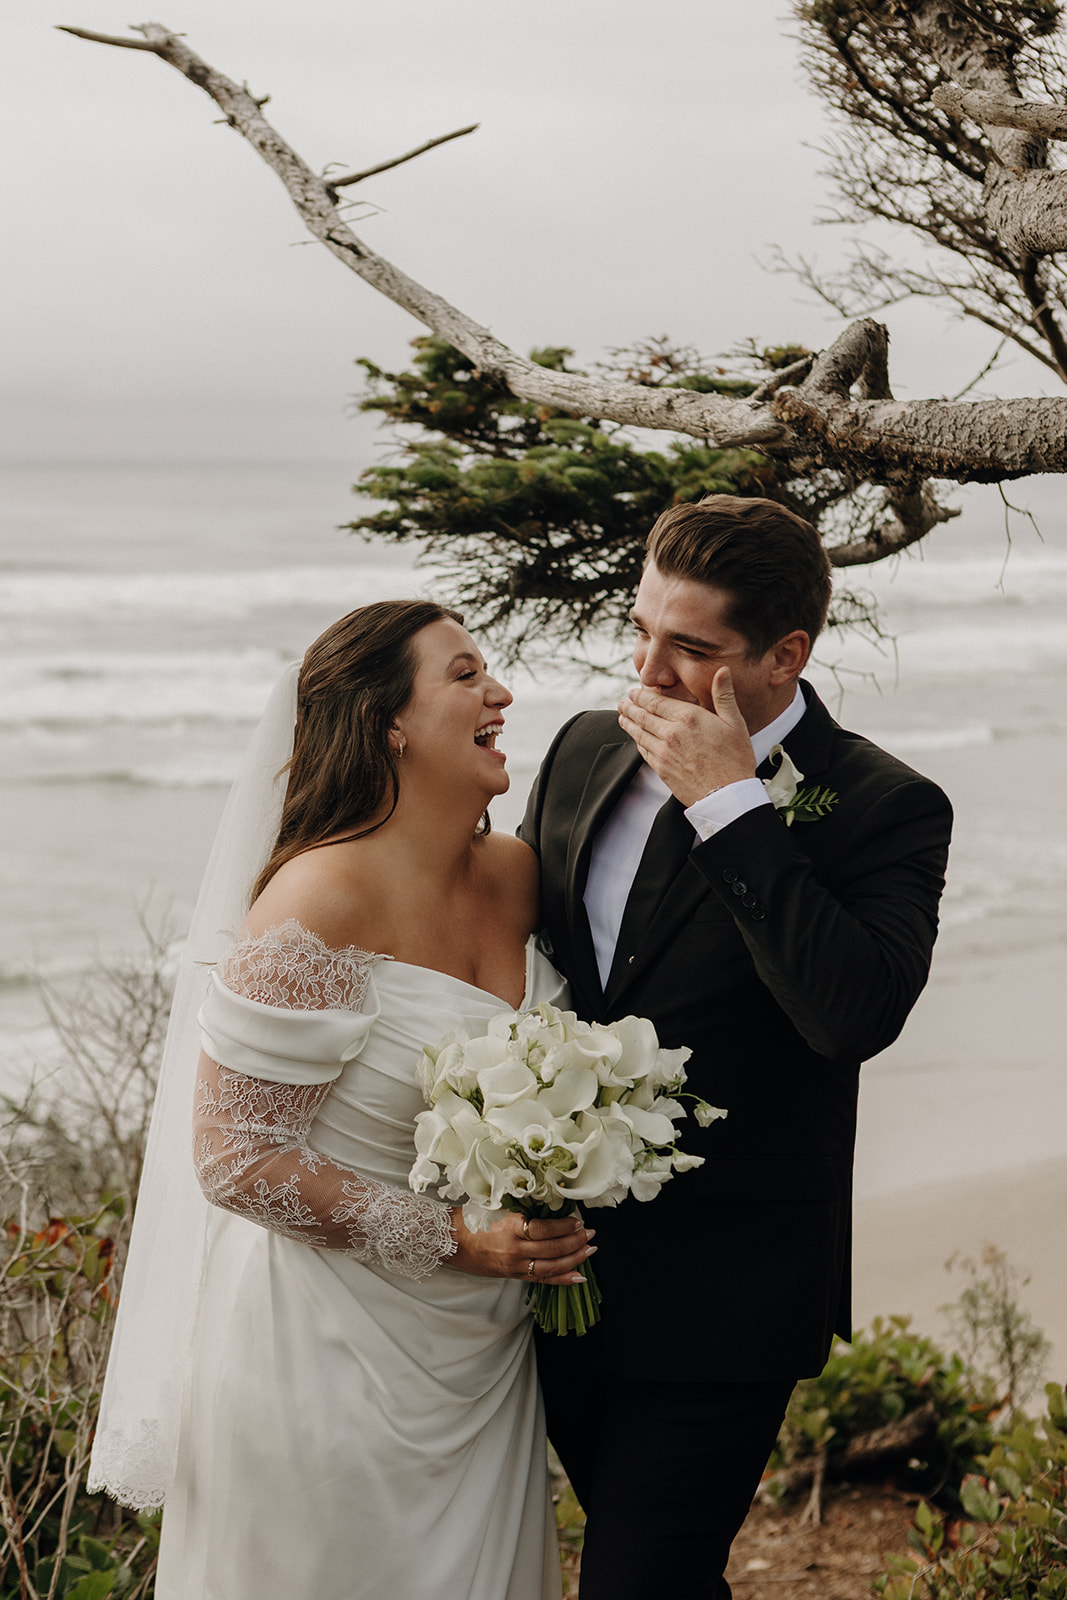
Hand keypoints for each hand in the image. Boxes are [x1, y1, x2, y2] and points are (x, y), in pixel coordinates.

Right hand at [449, 1208, 594, 1285]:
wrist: (449, 1241)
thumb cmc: (471, 1218)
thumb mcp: (495, 1206)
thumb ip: (521, 1207)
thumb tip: (550, 1203)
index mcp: (509, 1227)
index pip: (545, 1229)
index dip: (565, 1226)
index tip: (578, 1220)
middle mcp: (513, 1249)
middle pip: (552, 1248)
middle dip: (576, 1242)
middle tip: (591, 1233)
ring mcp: (514, 1265)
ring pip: (551, 1266)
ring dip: (574, 1259)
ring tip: (590, 1251)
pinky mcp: (512, 1275)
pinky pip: (542, 1279)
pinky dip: (562, 1279)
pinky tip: (578, 1276)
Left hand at [618, 668, 756, 805]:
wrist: (727, 796)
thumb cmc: (735, 760)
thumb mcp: (735, 723)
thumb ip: (724, 695)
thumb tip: (722, 671)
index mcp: (688, 717)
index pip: (656, 702)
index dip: (641, 696)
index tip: (633, 692)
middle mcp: (671, 733)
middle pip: (642, 716)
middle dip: (630, 707)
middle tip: (622, 702)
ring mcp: (663, 752)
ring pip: (639, 733)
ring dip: (628, 723)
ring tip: (622, 717)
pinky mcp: (661, 769)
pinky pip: (643, 751)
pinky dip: (636, 742)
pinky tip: (635, 738)